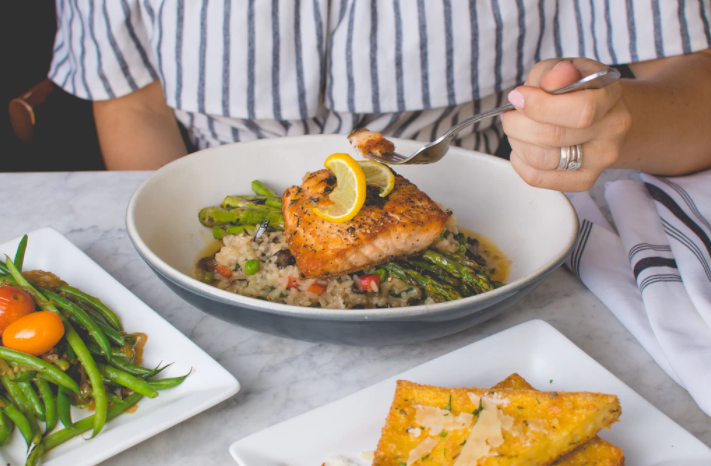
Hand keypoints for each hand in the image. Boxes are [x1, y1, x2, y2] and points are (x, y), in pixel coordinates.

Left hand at [501, 58, 631, 191]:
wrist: (600, 114)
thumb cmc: (576, 88)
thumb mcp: (564, 68)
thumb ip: (554, 72)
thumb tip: (552, 80)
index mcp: (611, 96)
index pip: (580, 110)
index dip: (540, 105)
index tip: (518, 97)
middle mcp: (612, 130)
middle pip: (553, 137)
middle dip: (518, 124)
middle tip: (511, 115)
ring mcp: (601, 159)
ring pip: (542, 160)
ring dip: (517, 143)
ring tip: (516, 129)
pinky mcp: (584, 180)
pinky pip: (538, 178)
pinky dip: (520, 162)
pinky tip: (522, 147)